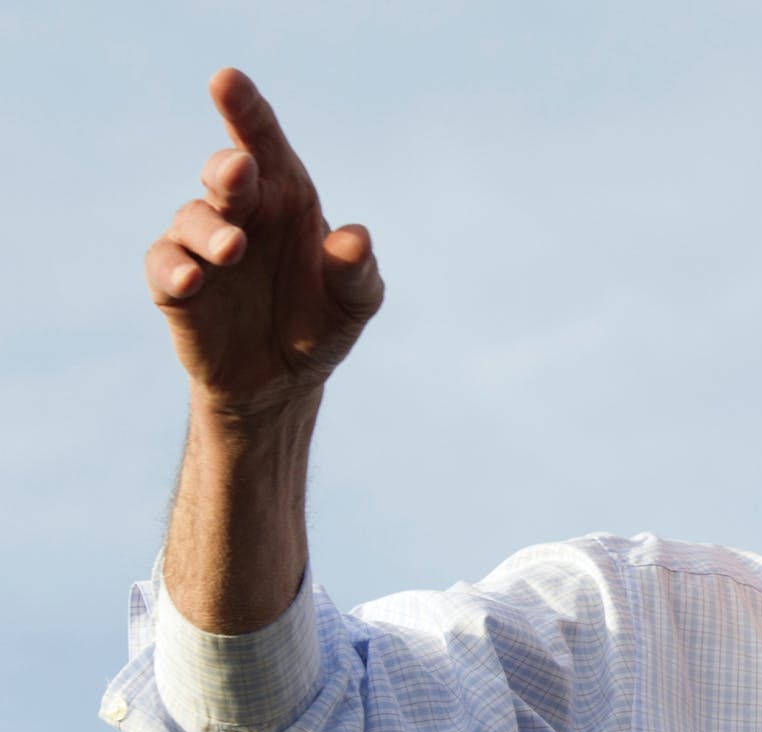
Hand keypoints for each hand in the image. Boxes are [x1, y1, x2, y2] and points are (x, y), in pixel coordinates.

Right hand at [146, 68, 383, 417]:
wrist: (285, 382)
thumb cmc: (322, 322)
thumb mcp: (354, 302)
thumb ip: (357, 271)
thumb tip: (355, 239)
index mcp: (286, 198)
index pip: (263, 141)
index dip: (244, 109)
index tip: (226, 80)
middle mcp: (241, 212)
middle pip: (225, 173)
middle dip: (228, 168)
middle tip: (239, 173)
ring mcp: (203, 247)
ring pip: (191, 218)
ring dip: (208, 229)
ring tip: (233, 248)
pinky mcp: (177, 288)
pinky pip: (164, 267)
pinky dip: (175, 269)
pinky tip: (193, 279)